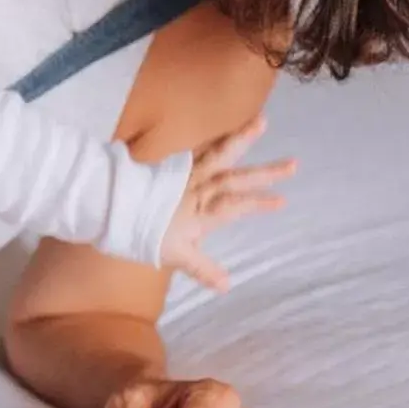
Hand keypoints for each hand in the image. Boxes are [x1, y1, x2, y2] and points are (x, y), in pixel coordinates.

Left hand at [159, 116, 295, 291]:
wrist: (115, 207)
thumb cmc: (144, 234)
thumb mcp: (176, 256)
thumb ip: (203, 269)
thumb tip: (228, 286)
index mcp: (203, 212)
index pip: (238, 206)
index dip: (260, 203)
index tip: (283, 200)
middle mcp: (200, 189)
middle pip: (237, 178)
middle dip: (266, 172)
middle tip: (293, 163)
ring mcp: (188, 174)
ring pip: (220, 155)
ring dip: (242, 139)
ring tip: (262, 121)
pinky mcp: (174, 165)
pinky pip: (199, 150)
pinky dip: (213, 141)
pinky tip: (223, 134)